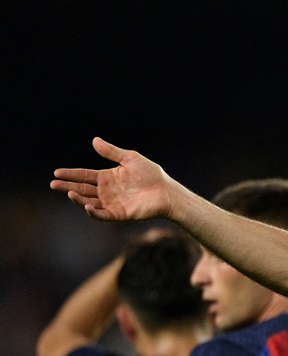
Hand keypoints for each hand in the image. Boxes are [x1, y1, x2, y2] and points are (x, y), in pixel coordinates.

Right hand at [50, 137, 173, 222]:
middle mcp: (107, 191)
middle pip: (83, 189)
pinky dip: (93, 212)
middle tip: (53, 184)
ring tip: (70, 193)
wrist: (166, 191)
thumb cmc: (151, 174)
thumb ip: (111, 152)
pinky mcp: (120, 214)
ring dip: (78, 199)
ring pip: (90, 202)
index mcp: (107, 177)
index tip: (57, 172)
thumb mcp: (130, 158)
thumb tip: (94, 140)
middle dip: (67, 187)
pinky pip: (103, 214)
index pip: (84, 175)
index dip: (71, 174)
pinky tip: (86, 205)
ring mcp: (113, 203)